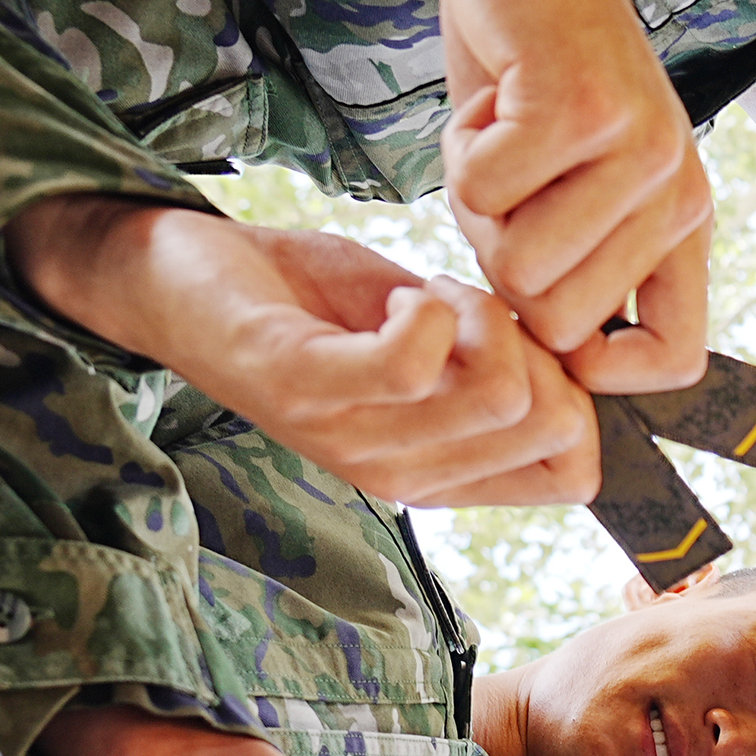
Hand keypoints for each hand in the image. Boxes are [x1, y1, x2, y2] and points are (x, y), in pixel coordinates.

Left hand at [7, 197, 601, 505]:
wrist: (177, 280)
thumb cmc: (307, 302)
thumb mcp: (428, 340)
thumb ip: (497, 366)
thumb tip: (578, 365)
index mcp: (441, 474)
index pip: (573, 475)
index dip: (572, 394)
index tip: (512, 344)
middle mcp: (403, 476)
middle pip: (550, 423)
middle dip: (531, 343)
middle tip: (458, 309)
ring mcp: (353, 441)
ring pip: (501, 393)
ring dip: (479, 315)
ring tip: (422, 298)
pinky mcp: (305, 388)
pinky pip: (413, 362)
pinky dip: (426, 308)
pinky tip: (394, 298)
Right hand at [432, 0, 711, 391]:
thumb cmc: (528, 74)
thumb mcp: (567, 183)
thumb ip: (567, 266)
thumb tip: (533, 370)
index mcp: (682, 224)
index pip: (675, 360)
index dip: (594, 366)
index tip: (542, 314)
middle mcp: (677, 196)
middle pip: (555, 322)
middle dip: (498, 258)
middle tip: (511, 176)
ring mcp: (638, 151)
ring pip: (514, 265)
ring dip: (475, 201)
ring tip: (505, 132)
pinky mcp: (582, 108)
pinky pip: (482, 193)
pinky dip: (459, 148)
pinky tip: (494, 97)